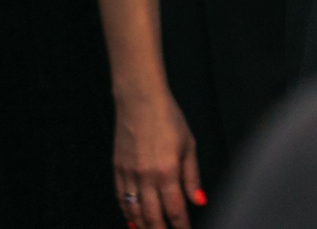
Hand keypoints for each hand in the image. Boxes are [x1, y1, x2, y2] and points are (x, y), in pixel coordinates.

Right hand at [112, 83, 204, 228]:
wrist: (140, 100)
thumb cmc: (167, 118)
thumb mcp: (189, 145)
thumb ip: (192, 177)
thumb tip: (199, 201)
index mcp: (167, 171)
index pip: (175, 209)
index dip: (182, 226)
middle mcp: (146, 176)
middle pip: (153, 217)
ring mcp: (129, 174)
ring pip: (134, 212)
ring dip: (143, 226)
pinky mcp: (117, 169)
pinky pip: (121, 199)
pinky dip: (127, 213)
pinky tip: (133, 220)